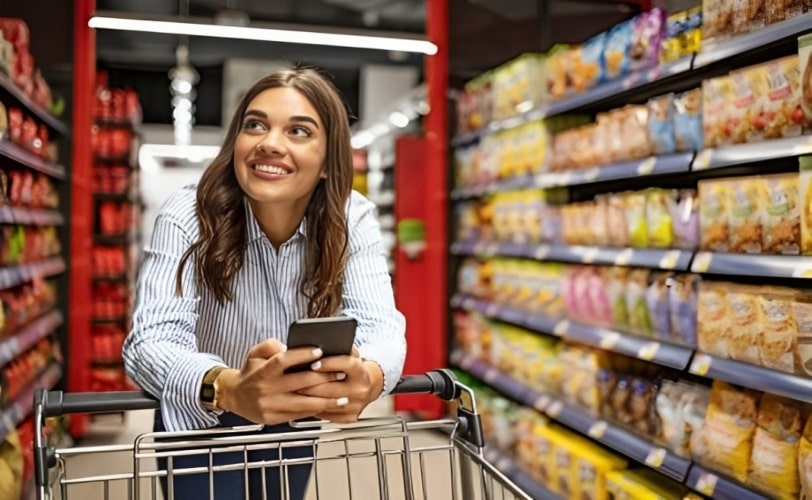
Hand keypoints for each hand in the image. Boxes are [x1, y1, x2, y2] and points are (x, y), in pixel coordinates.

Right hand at [216, 339, 348, 424]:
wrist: (234, 396)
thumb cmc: (251, 372)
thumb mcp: (255, 353)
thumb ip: (271, 345)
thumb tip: (288, 346)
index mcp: (262, 371)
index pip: (283, 360)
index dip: (302, 355)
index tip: (320, 351)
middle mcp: (266, 389)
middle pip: (299, 382)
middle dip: (323, 378)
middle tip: (341, 373)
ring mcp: (270, 405)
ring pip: (303, 403)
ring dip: (326, 400)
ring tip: (343, 396)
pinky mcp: (273, 419)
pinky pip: (298, 415)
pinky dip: (315, 411)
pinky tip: (329, 406)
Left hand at [298, 347, 383, 422]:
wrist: (368, 387)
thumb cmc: (353, 370)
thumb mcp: (350, 356)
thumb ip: (339, 350)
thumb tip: (318, 348)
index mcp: (361, 371)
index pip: (346, 365)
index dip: (328, 364)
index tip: (313, 363)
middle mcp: (360, 389)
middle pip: (331, 387)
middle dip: (310, 383)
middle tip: (294, 380)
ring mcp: (355, 405)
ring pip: (326, 403)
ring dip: (308, 397)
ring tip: (294, 390)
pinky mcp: (349, 417)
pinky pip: (326, 414)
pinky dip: (313, 408)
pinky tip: (304, 402)